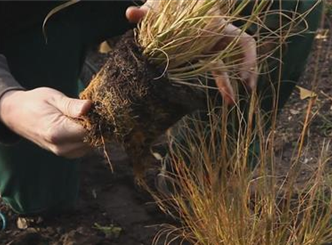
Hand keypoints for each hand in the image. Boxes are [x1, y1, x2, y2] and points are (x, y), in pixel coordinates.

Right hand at [0, 87, 91, 158]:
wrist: (16, 115)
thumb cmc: (35, 102)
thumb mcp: (54, 98)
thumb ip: (72, 105)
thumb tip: (90, 106)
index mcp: (57, 132)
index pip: (89, 130)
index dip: (97, 119)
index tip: (96, 108)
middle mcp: (61, 147)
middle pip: (92, 139)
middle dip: (96, 126)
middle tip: (92, 110)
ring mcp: (63, 153)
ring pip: (90, 145)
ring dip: (92, 132)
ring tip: (83, 116)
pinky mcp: (66, 154)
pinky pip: (85, 147)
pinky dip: (87, 137)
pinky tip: (80, 124)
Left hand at [126, 0, 256, 104]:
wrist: (167, 4)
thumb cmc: (165, 4)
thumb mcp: (157, 8)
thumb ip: (146, 12)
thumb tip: (129, 14)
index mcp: (214, 24)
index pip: (241, 40)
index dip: (247, 58)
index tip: (242, 76)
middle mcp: (217, 35)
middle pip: (240, 54)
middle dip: (246, 72)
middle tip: (247, 91)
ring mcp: (211, 47)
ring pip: (227, 65)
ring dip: (230, 83)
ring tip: (230, 103)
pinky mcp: (202, 55)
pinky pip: (215, 70)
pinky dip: (219, 83)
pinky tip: (221, 98)